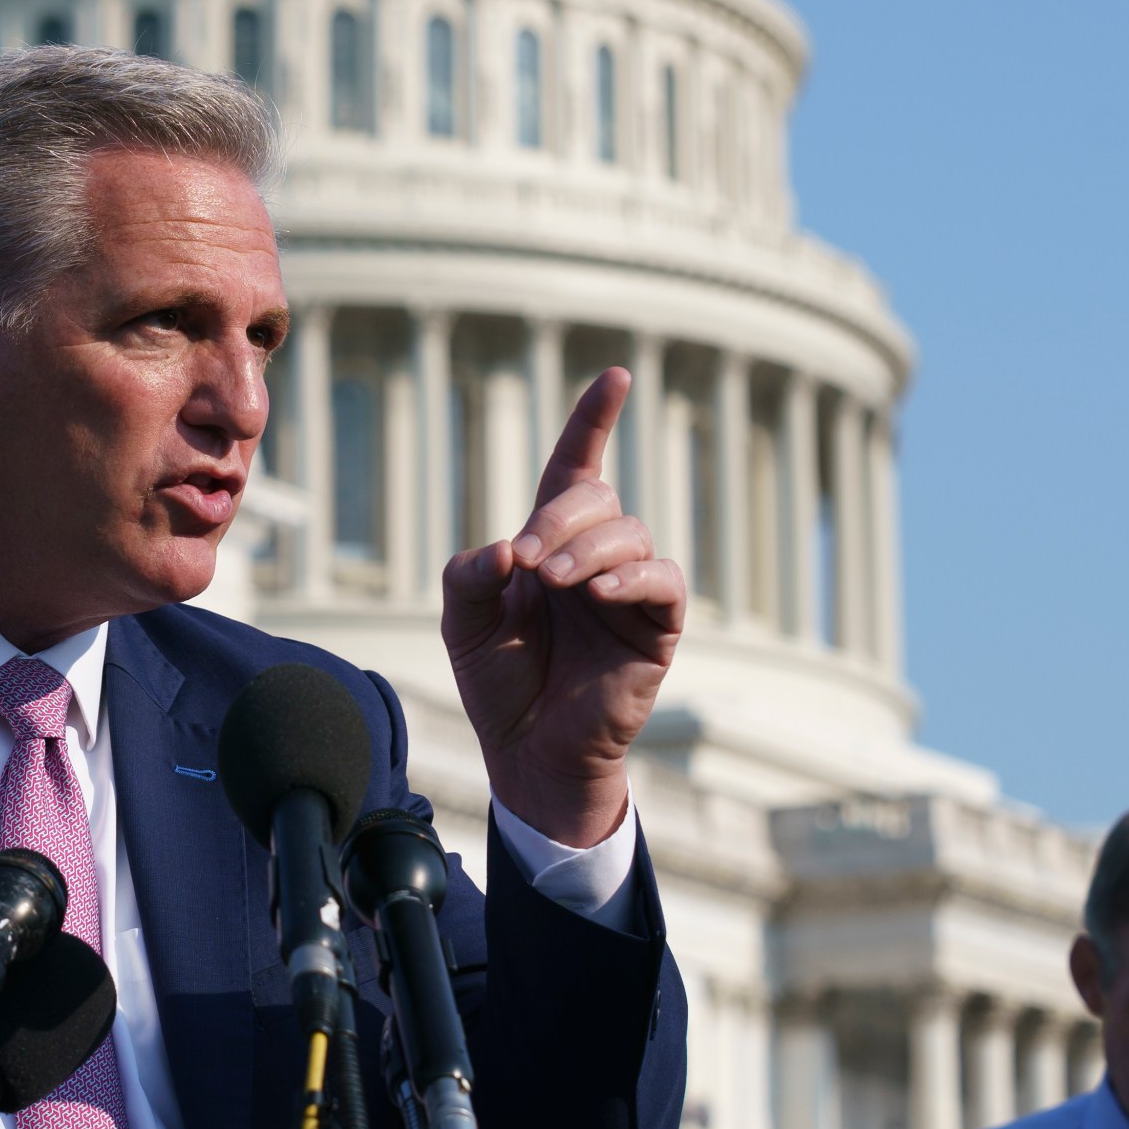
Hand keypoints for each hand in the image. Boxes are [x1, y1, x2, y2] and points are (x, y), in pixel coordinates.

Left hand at [441, 369, 684, 847]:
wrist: (526, 752)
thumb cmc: (498, 682)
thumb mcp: (464, 619)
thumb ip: (470, 572)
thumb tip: (508, 547)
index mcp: (551, 543)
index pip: (577, 468)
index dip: (594, 422)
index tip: (615, 377)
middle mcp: (597, 558)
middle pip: (598, 499)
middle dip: (560, 519)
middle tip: (527, 563)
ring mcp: (631, 592)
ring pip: (630, 534)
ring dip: (588, 549)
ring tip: (555, 584)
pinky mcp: (657, 629)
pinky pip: (665, 582)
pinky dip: (634, 576)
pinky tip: (599, 593)